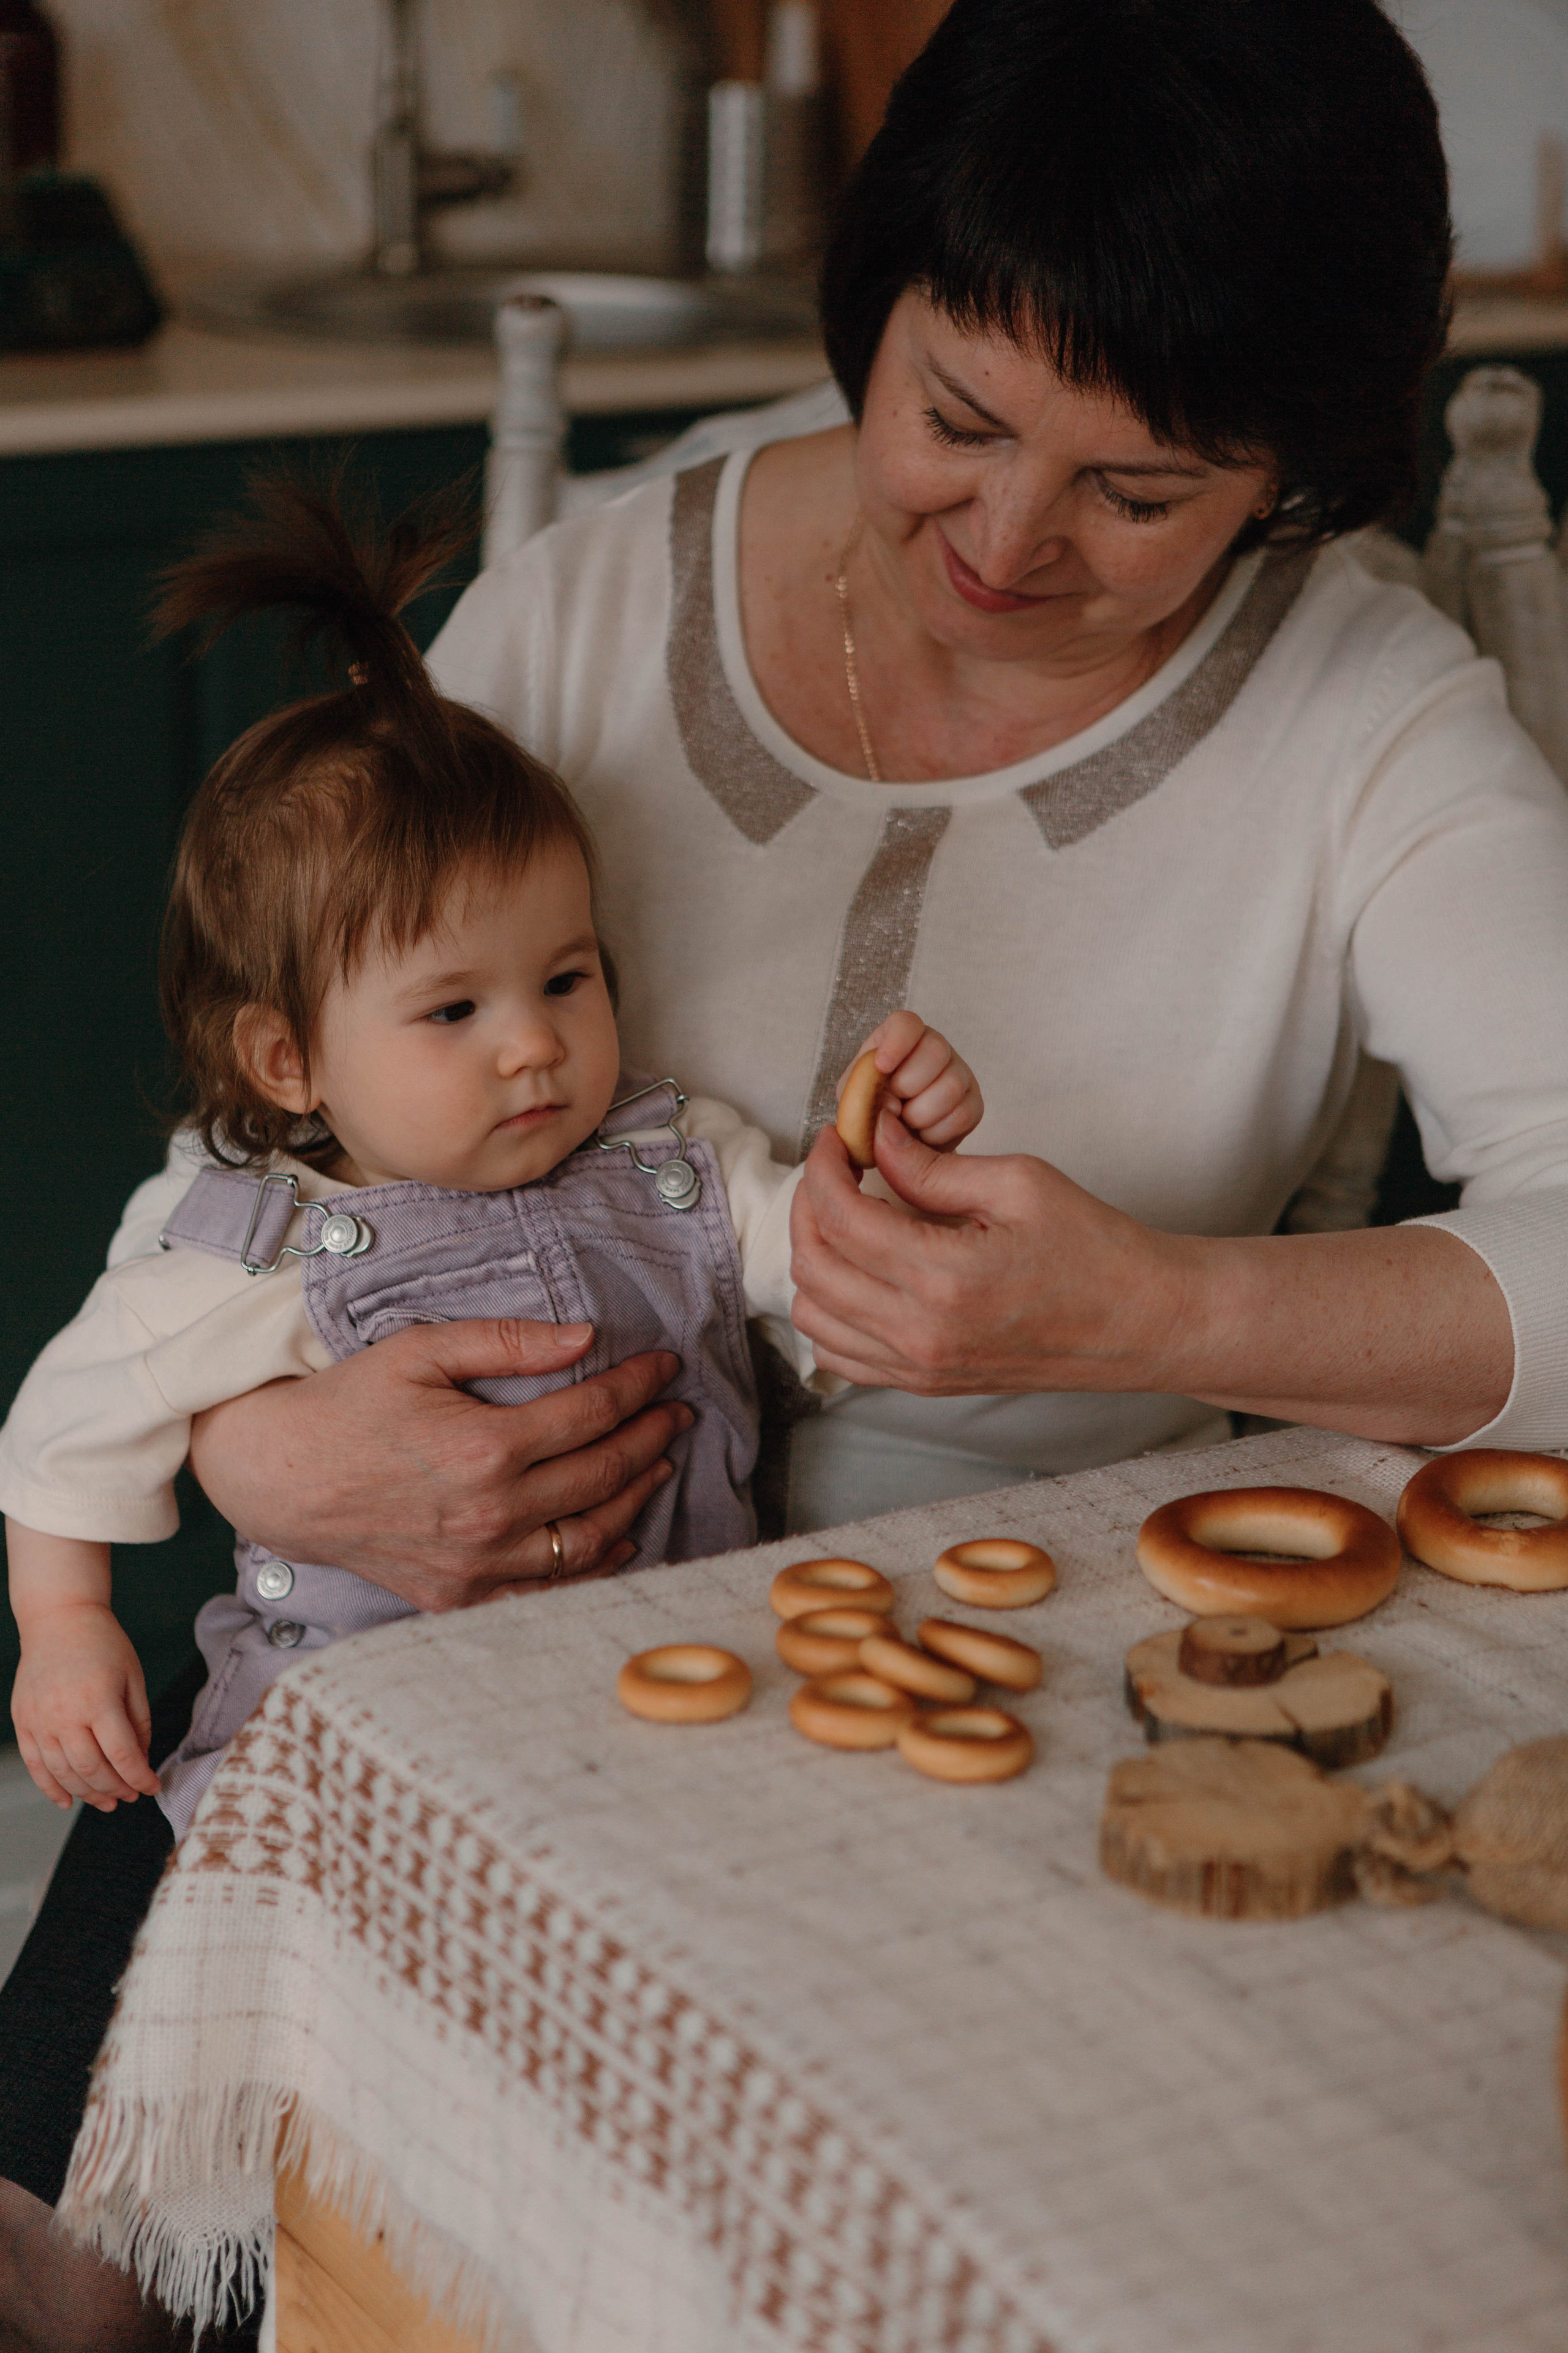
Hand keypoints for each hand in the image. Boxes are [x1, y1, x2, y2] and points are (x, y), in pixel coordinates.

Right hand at [12, 1605, 157, 1811]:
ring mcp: (40, 1720)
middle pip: (92, 1770)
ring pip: (63, 1774)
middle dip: (116, 1789)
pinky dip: (50, 1788)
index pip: (122, 1755)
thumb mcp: (133, 1676)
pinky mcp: (23, 1721)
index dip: (139, 1778)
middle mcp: (65, 1714)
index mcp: (98, 1700)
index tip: (152, 1787)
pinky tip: (67, 1801)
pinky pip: (35, 1765)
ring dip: (87, 1795)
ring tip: (107, 1802)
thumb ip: (139, 1720)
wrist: (59, 1619)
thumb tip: (142, 1758)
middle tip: (131, 1797)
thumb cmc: (102, 1643)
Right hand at [189, 1318, 692, 1607]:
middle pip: (603, 1474)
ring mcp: (476, 1564)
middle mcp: (489, 1514)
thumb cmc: (349, 1405)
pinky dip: (594, 1565)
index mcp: (483, 1448)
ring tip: (659, 1464)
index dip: (637, 1386)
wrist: (282, 1478)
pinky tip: (620, 1537)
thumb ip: (506, 1342)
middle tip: (677, 1411)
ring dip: (637, 1498)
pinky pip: (548, 1588)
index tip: (664, 1367)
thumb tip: (585, 1335)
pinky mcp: (459, 1595)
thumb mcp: (420, 1350)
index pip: (591, 1413)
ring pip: (590, 1538)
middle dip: (650, 1436)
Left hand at [792, 1113, 1160, 1392]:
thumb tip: (876, 1139)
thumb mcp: (1019, 1182)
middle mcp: (922, 1333)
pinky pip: (839, 1356)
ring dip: (815, 1258)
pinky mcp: (925, 1384)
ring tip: (844, 1217)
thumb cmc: (1095, 1249)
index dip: (824, 1167)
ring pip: (815, 1315)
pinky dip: (829, 1311)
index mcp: (945, 1278)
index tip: (836, 1140)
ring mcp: (920, 1368)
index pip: (840, 1217)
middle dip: (808, 1206)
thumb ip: (933, 1166)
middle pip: (814, 1264)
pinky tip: (857, 1272)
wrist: (1140, 1322)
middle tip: (834, 1171)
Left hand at [841, 1011, 981, 1150]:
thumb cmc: (870, 1110)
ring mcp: (959, 1074)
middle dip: (908, 1085)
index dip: (896, 1043)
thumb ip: (863, 1092)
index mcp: (900, 1037)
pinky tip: (922, 1134)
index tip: (881, 1067)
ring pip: (950, 1086)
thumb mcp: (855, 1096)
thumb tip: (890, 1103)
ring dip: (919, 1114)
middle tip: (892, 1105)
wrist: (892, 1141)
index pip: (906, 1023)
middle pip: (936, 1050)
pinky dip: (936, 1132)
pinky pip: (961, 1115)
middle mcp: (935, 1048)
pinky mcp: (973, 1104)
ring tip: (905, 1123)